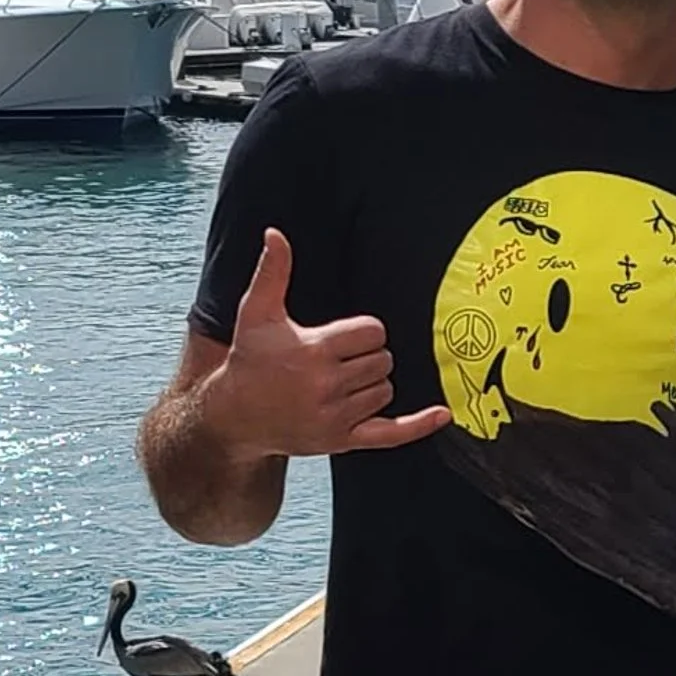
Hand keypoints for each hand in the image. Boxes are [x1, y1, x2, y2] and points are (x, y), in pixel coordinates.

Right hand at [201, 222, 449, 461]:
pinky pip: (390, 433)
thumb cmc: (249, 361)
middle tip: (338, 361)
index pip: (373, 332)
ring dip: (372, 384)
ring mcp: (335, 416)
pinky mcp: (341, 440)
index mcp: (315, 350)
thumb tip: (275, 235)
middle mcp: (327, 385)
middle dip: (367, 357)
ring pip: (385, 391)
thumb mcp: (256, 313)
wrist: (234, 416)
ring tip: (338, 383)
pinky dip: (418, 425)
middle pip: (383, 360)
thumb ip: (272, 272)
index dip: (364, 332)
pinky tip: (441, 414)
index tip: (343, 337)